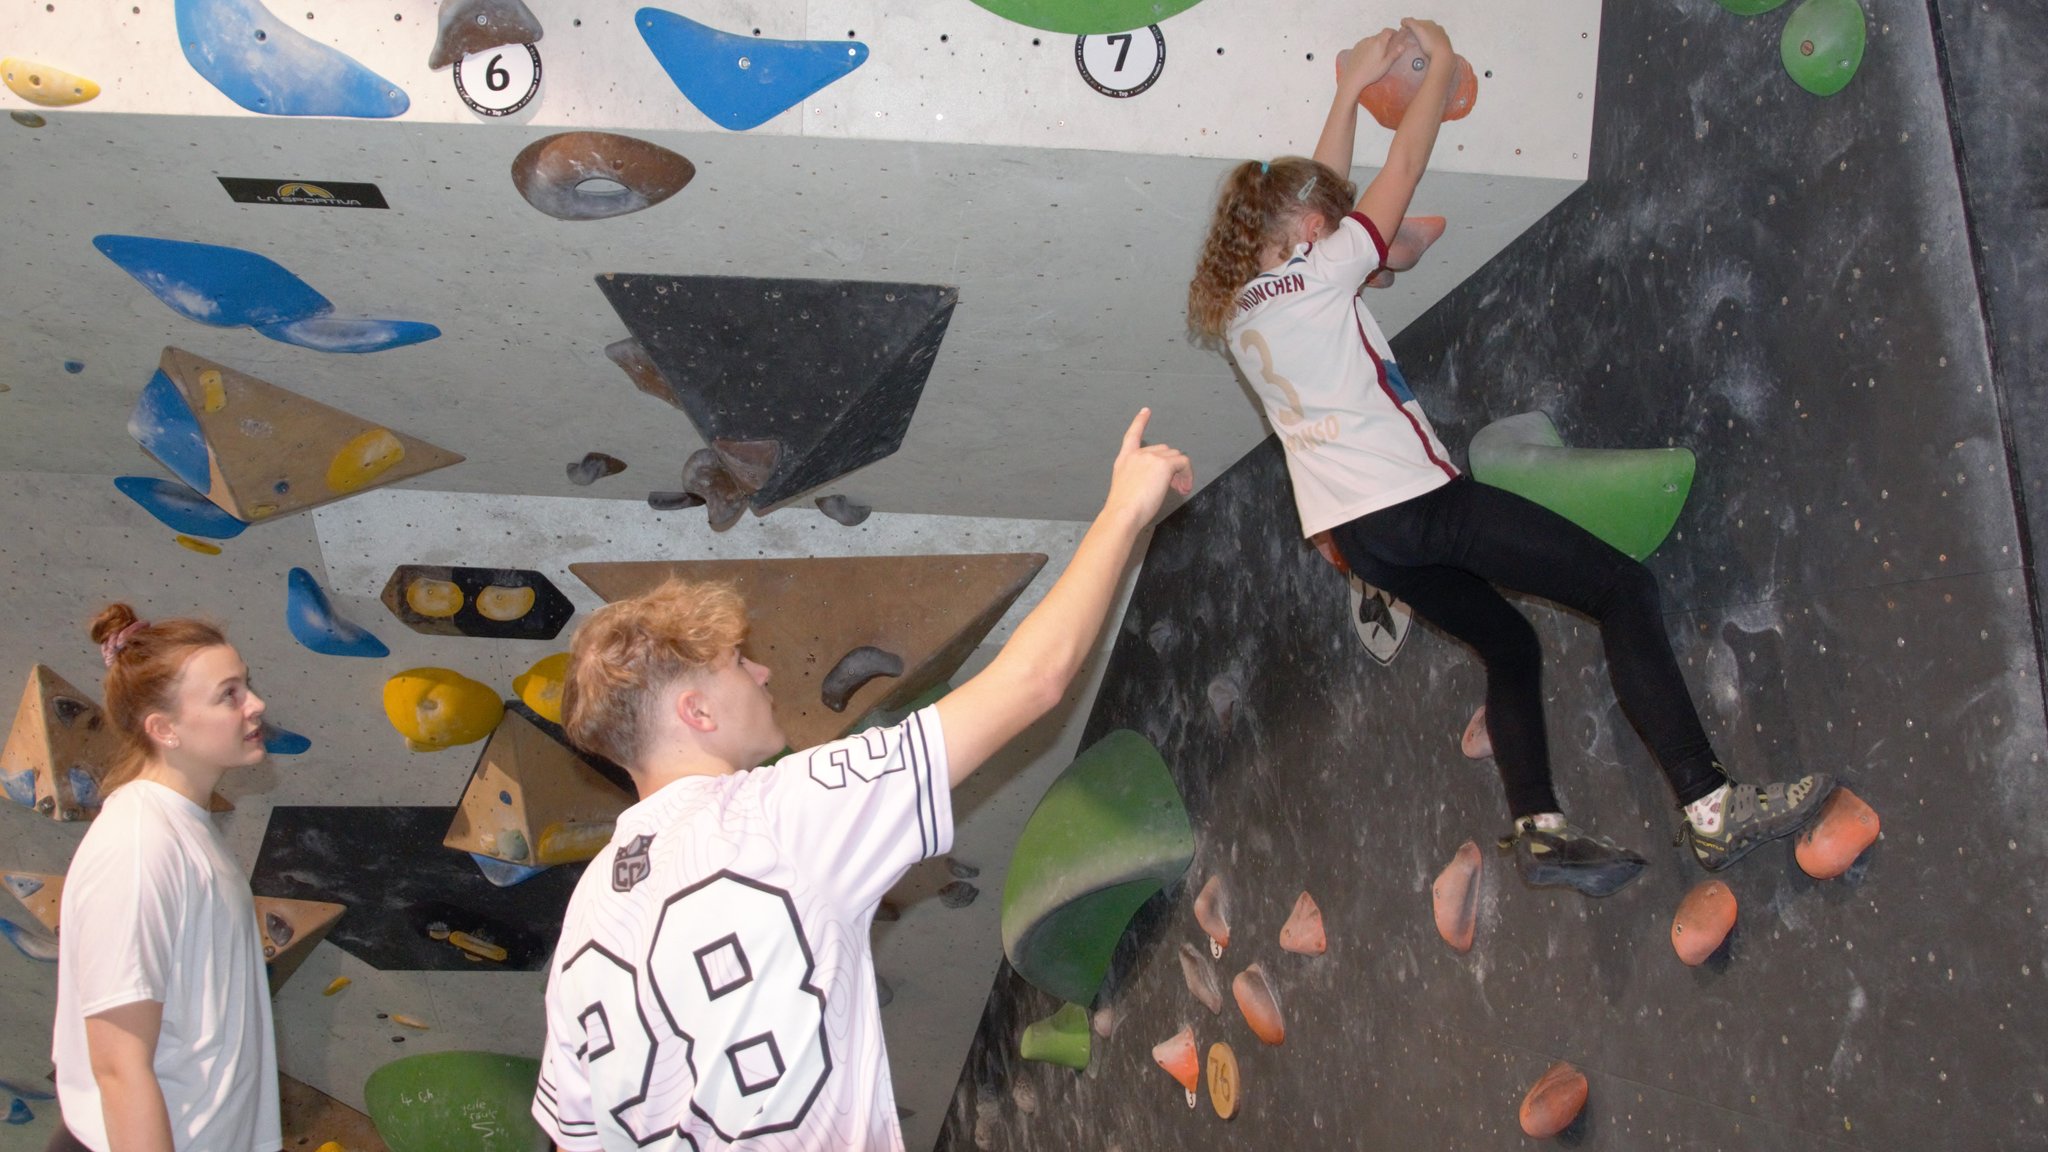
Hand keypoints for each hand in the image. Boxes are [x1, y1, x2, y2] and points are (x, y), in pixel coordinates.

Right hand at [1105, 408, 1193, 525]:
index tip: (1146, 411)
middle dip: (1171, 466)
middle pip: (1163, 450)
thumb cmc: (1124, 508)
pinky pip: (1183, 463)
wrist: (1123, 513)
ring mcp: (1150, 457)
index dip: (1140, 422)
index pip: (1132, 435)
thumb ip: (1140, 477)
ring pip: (1175, 457)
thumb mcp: (1126, 487)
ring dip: (1180, 472)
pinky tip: (1184, 486)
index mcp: (1124, 460)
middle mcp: (1137, 454)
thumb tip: (1158, 480)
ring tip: (1180, 489)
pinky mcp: (1163, 464)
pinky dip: (1187, 474)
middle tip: (1175, 486)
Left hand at [1335, 28, 1403, 92]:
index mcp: (1378, 42)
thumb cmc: (1370, 72)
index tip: (1396, 35)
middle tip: (1388, 48)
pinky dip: (1369, 47)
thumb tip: (1402, 46)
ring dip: (1376, 43)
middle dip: (1385, 39)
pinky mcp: (1355, 48)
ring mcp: (1361, 43)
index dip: (1393, 32)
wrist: (1353, 78)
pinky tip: (1369, 57)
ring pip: (1371, 39)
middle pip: (1379, 35)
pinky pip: (1364, 44)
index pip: (1387, 31)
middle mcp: (1369, 40)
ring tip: (1378, 54)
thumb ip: (1394, 54)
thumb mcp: (1386, 64)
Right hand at [1401, 18, 1450, 61]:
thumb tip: (1403, 20)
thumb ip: (1410, 22)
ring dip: (1423, 39)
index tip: (1404, 30)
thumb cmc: (1430, 42)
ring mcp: (1442, 39)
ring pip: (1430, 36)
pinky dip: (1428, 46)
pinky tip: (1425, 51)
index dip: (1410, 25)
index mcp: (1432, 24)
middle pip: (1425, 29)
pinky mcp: (1443, 48)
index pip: (1418, 21)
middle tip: (1409, 38)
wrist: (1442, 56)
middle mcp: (1438, 29)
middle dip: (1417, 32)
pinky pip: (1434, 45)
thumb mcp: (1418, 29)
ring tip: (1416, 45)